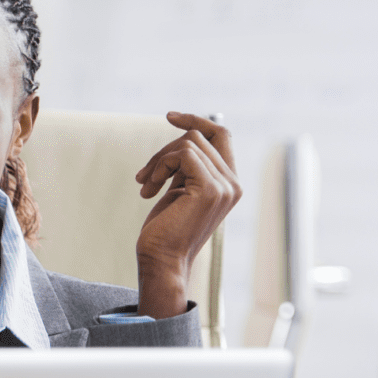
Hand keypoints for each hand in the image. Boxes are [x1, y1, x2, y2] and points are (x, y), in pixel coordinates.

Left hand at [132, 112, 240, 318]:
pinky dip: (160, 166)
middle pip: (197, 137)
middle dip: (163, 152)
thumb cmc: (164, 230)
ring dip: (158, 161)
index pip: (222, 136)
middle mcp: (234, 183)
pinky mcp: (210, 189)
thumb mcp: (179, 190)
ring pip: (188, 143)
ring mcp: (225, 186)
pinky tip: (148, 190)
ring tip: (145, 186)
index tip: (170, 116)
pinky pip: (182, 155)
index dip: (197, 121)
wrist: (161, 260)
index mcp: (229, 183)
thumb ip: (188, 166)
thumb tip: (183, 134)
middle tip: (143, 177)